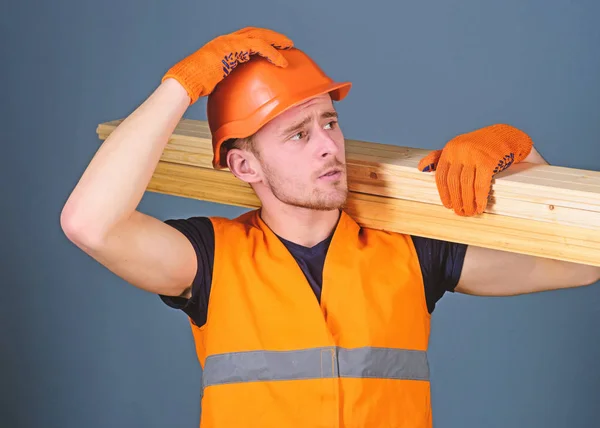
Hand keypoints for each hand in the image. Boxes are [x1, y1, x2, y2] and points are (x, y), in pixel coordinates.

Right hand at [162, 27, 292, 103]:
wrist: (185, 82)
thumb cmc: (195, 86)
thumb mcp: (214, 82)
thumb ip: (225, 82)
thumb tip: (232, 96)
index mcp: (222, 46)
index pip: (245, 38)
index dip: (260, 40)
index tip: (273, 46)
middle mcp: (226, 40)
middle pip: (254, 32)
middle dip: (271, 36)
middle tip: (286, 42)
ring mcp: (229, 42)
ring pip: (259, 36)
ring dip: (276, 41)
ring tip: (288, 47)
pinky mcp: (232, 48)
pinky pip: (258, 47)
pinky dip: (272, 53)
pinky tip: (281, 61)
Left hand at [418, 124, 532, 215]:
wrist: (505, 135)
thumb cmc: (479, 144)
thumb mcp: (457, 147)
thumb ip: (438, 157)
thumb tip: (421, 168)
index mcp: (450, 149)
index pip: (441, 176)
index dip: (444, 193)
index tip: (448, 205)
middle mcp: (460, 151)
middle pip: (453, 182)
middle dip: (456, 200)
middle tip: (460, 212)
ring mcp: (474, 156)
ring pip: (466, 185)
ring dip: (468, 202)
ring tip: (470, 212)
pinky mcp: (488, 161)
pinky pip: (481, 185)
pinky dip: (480, 199)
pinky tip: (481, 207)